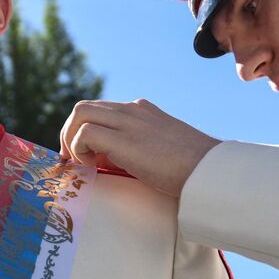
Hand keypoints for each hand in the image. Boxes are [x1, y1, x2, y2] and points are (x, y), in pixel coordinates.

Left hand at [59, 99, 220, 197]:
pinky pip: (85, 132)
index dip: (83, 131)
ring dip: (71, 138)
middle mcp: (132, 110)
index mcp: (141, 111)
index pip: (100, 110)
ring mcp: (129, 121)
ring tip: (82, 163)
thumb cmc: (190, 168)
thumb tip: (108, 162)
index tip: (82, 155)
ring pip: (80, 113)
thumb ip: (138, 147)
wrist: (209, 171)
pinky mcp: (125, 139)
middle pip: (83, 107)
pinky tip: (93, 167)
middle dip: (70, 133)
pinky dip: (80, 149)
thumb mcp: (161, 148)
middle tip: (73, 160)